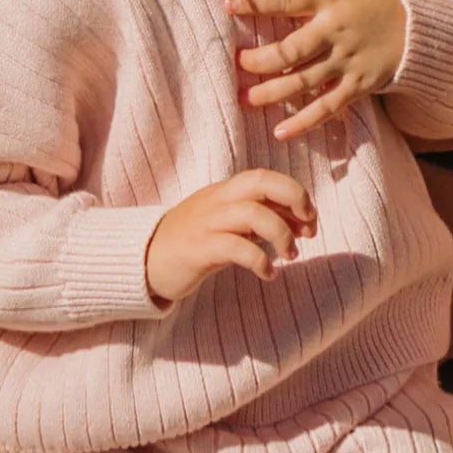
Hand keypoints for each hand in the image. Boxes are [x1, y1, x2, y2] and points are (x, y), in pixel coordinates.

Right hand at [144, 168, 317, 303]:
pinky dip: (260, 261)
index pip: (266, 177)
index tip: (310, 219)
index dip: (295, 193)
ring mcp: (206, 223)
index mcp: (225, 192)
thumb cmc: (192, 243)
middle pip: (262, 182)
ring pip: (253, 214)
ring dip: (281, 235)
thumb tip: (302, 224)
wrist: (142, 260)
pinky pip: (236, 248)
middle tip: (308, 228)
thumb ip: (261, 220)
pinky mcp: (198, 249)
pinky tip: (269, 274)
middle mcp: (217, 201)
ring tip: (291, 256)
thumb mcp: (227, 224)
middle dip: (294, 199)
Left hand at [226, 0, 406, 138]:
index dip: (258, 2)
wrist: (427, 28)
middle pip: (292, 49)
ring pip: (305, 81)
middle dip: (262, 59)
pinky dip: (305, 122)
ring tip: (247, 99)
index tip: (229, 3)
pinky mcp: (359, 85)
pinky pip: (328, 106)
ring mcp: (348, 61)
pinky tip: (280, 133)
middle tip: (238, 63)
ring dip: (274, 93)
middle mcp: (336, 32)